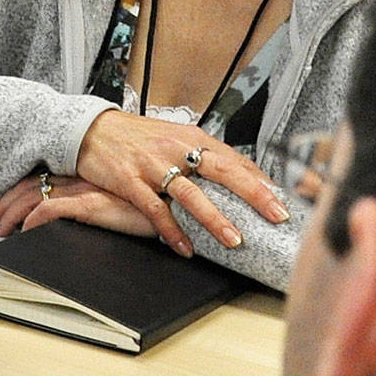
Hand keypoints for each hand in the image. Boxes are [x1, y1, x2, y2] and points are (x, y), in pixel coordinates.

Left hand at [0, 173, 155, 238]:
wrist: (178, 203)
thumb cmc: (153, 202)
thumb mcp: (119, 197)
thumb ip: (99, 199)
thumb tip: (79, 213)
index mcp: (84, 173)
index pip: (40, 177)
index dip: (17, 191)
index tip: (3, 204)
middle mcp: (80, 178)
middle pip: (30, 186)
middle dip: (5, 204)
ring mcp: (84, 190)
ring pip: (34, 197)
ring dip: (12, 214)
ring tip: (1, 229)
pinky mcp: (91, 204)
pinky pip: (51, 210)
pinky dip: (33, 221)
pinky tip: (25, 231)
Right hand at [73, 109, 290, 255]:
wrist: (89, 129)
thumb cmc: (135, 137)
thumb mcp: (174, 138)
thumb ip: (203, 156)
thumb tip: (239, 176)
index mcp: (192, 138)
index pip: (236, 159)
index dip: (262, 180)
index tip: (286, 198)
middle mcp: (177, 149)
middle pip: (223, 171)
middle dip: (253, 194)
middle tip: (277, 215)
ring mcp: (153, 165)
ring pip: (191, 194)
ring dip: (215, 219)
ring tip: (234, 240)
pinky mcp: (130, 180)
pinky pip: (155, 209)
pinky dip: (171, 230)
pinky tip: (184, 247)